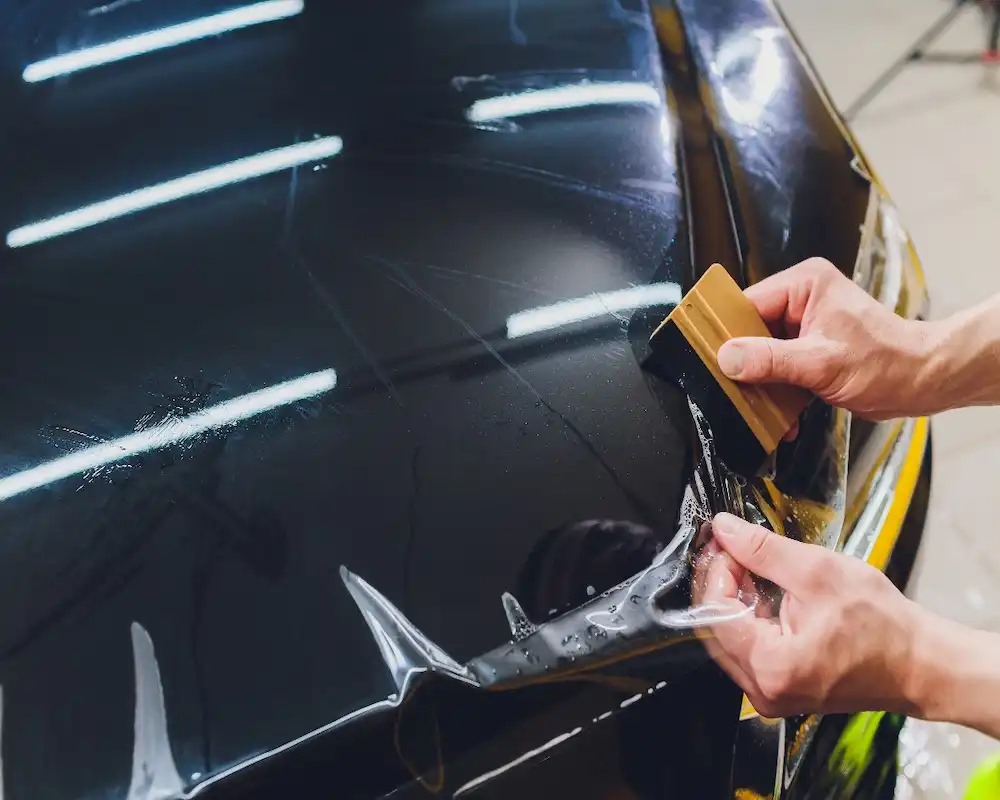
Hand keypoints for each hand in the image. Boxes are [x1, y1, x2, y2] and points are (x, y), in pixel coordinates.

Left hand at [693, 513, 923, 717]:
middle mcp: (763, 690)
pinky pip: (747, 648)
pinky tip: (763, 592)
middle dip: (720, 582)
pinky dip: (749, 617)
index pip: (715, 611)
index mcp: (771, 666)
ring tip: (751, 566)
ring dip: (733, 598)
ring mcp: (770, 694)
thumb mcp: (819, 572)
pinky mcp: (780, 689)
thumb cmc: (882, 624)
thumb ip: (763, 550)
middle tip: (733, 548)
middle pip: (715, 626)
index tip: (724, 542)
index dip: (715, 570)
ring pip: (728, 637)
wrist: (921, 663)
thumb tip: (725, 529)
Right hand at [716, 258, 935, 419]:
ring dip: (761, 382)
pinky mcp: (808, 347)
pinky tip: (781, 413)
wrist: (922, 382)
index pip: (747, 304)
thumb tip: (727, 358)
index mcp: (805, 285)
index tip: (712, 360)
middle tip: (736, 388)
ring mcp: (805, 324)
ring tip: (761, 405)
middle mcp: (802, 298)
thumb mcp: (821, 362)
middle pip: (750, 330)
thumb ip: (770, 360)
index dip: (727, 333)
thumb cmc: (887, 363)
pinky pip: (777, 365)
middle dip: (745, 364)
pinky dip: (777, 390)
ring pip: (761, 352)